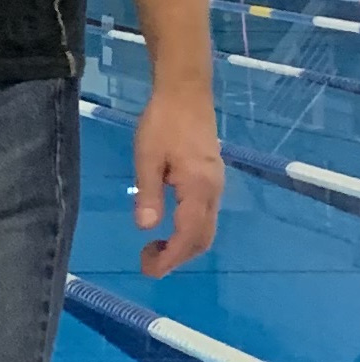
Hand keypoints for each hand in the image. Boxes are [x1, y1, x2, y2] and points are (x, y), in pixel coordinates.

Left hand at [133, 82, 222, 276]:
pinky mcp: (212, 177)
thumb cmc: (163, 121)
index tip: (149, 269)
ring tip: (155, 248)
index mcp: (199, 189)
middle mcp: (214, 191)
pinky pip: (206, 215)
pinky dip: (189, 231)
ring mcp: (216, 185)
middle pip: (202, 238)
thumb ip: (148, 193)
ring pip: (206, 228)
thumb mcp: (147, 157)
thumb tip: (146, 228)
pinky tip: (169, 227)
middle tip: (147, 261)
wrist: (186, 92)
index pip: (189, 236)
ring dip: (184, 245)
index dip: (171, 258)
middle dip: (178, 257)